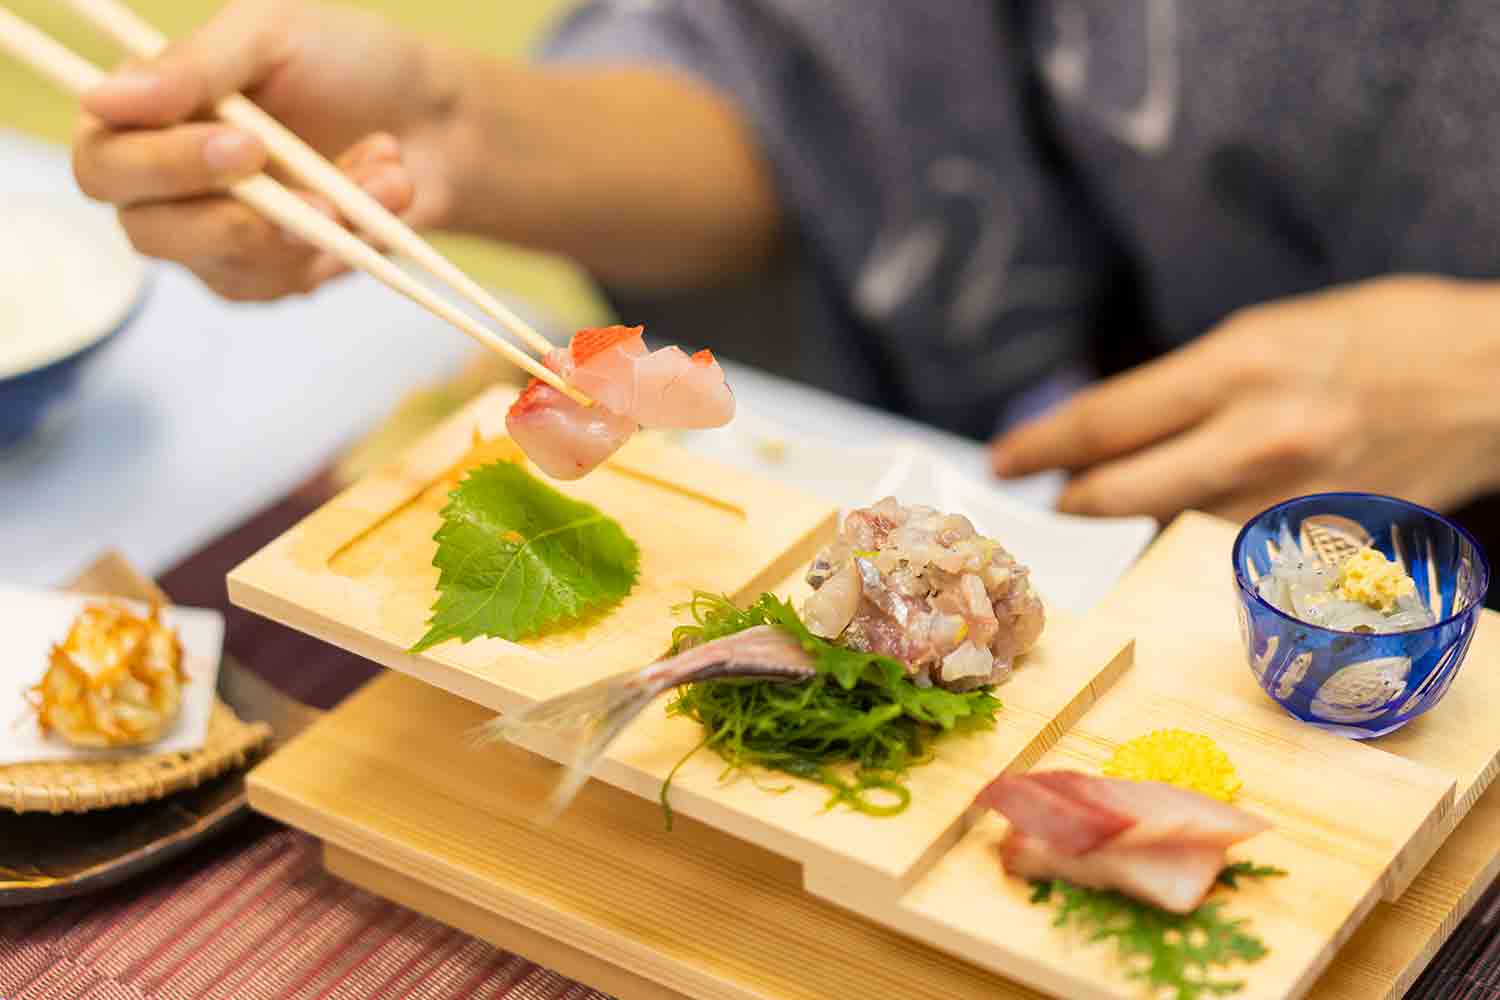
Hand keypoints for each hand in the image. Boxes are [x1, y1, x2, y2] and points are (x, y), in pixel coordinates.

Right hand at [71, 0, 457, 300]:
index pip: (104, 165)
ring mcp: (219, 239)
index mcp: (147, 117)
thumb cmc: (347, 63)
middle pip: (148, 234)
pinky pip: (292, 280)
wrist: (439, 121)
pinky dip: (351, 239)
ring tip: (384, 168)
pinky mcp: (275, 275)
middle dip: (240, 218)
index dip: (162, 167)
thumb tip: (104, 97)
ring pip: (234, 263)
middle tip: (322, 196)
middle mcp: (167, 185)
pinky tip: (387, 191)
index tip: (247, 147)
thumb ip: (193, 65)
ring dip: (322, 220)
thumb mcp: (271, 33)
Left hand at [991, 276, 1499, 521]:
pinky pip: (1230, 554)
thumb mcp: (1266, 334)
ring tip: (1123, 507)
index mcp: (1237, 366)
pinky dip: (1200, 543)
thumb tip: (1114, 432)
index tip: (1005, 460)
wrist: (1491, 378)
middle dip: (1072, 501)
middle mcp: (1258, 437)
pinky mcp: (1322, 545)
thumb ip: (1188, 386)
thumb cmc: (1375, 338)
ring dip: (1136, 525)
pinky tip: (1197, 526)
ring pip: (1169, 532)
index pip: (1106, 421)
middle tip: (1052, 499)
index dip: (1042, 446)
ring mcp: (1291, 500)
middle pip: (1119, 493)